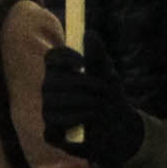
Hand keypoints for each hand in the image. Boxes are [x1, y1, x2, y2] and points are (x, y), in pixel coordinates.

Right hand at [38, 45, 144, 167]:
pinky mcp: (51, 133)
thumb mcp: (108, 74)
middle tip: (102, 89)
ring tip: (99, 106)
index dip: (63, 57)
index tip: (82, 62)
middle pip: (51, 81)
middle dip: (80, 84)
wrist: (118, 129)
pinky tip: (88, 120)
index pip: (51, 58)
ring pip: (52, 103)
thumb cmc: (109, 97)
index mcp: (61, 72)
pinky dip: (73, 120)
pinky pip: (53, 124)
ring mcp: (48, 111)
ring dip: (81, 102)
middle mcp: (50, 90)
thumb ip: (98, 54)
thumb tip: (88, 34)